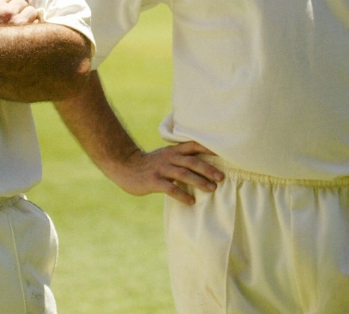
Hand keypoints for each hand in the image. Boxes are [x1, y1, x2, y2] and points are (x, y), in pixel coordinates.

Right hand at [108, 141, 223, 202]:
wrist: (124, 166)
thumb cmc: (149, 164)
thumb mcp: (164, 156)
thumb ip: (180, 159)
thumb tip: (203, 167)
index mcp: (173, 151)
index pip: (193, 146)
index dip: (208, 149)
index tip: (223, 154)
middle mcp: (169, 158)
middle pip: (192, 162)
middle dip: (208, 169)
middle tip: (221, 177)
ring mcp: (161, 169)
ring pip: (184, 174)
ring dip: (199, 181)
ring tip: (212, 189)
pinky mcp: (154, 181)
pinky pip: (171, 188)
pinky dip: (182, 195)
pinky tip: (191, 201)